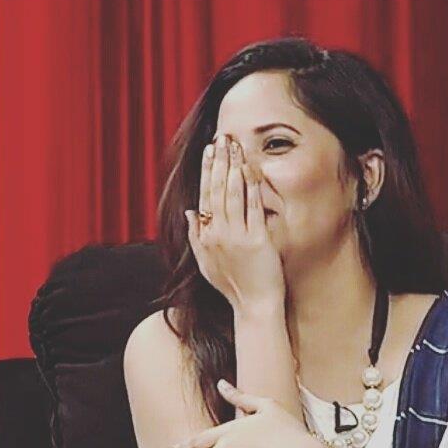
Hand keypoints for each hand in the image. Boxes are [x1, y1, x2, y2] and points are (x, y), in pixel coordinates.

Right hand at [185, 135, 285, 313]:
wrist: (254, 308)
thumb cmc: (234, 289)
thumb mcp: (207, 263)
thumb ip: (196, 236)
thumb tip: (190, 212)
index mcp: (206, 235)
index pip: (205, 194)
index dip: (207, 171)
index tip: (209, 151)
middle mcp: (219, 232)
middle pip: (217, 189)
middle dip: (219, 161)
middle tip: (222, 138)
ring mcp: (237, 236)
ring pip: (232, 194)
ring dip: (233, 167)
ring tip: (235, 146)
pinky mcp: (256, 241)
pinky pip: (252, 208)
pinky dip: (251, 187)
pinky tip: (251, 170)